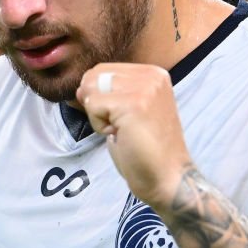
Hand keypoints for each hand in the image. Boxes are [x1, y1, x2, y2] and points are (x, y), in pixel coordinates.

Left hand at [77, 63, 191, 211]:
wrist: (166, 177)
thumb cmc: (145, 150)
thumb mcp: (130, 110)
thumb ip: (110, 92)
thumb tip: (80, 86)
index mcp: (153, 74)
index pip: (102, 70)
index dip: (99, 97)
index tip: (123, 119)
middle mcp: (152, 76)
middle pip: (94, 76)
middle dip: (96, 105)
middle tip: (122, 127)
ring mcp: (144, 88)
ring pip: (91, 90)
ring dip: (99, 117)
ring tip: (123, 131)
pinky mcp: (133, 104)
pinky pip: (93, 106)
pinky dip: (100, 127)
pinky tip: (122, 136)